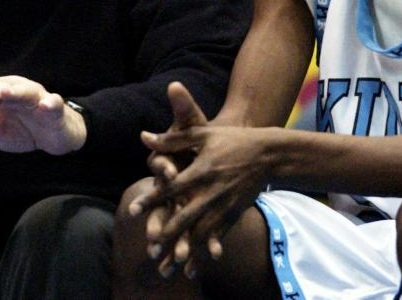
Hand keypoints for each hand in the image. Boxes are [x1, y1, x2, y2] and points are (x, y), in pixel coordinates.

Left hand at [0, 75, 86, 154]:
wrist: (54, 139)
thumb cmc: (23, 130)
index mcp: (3, 93)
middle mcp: (20, 91)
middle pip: (4, 85)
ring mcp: (39, 98)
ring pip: (27, 90)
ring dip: (16, 92)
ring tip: (6, 94)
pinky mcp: (56, 110)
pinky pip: (54, 103)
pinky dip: (50, 103)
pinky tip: (45, 106)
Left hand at [131, 91, 273, 276]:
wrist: (268, 154)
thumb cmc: (232, 140)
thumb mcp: (202, 134)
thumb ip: (172, 139)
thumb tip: (144, 137)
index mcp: (201, 171)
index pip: (170, 188)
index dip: (151, 199)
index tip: (132, 210)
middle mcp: (211, 192)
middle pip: (185, 217)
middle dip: (166, 234)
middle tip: (149, 248)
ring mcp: (224, 205)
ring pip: (201, 233)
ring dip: (184, 249)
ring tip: (167, 266)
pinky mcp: (233, 214)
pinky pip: (217, 236)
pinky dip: (204, 252)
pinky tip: (191, 267)